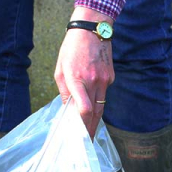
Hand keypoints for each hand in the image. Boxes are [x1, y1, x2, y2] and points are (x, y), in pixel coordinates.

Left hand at [54, 7, 114, 137]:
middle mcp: (94, 81)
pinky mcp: (111, 77)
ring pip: (101, 105)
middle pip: (95, 113)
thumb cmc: (72, 48)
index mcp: (77, 79)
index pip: (84, 108)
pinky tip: (92, 100)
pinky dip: (97, 100)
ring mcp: (105, 79)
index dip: (83, 124)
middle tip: (86, 142)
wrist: (92, 29)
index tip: (79, 135)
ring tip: (89, 131)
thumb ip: (64, 91)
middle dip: (90, 129)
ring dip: (95, 119)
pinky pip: (103, 93)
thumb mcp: (60, 69)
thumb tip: (68, 109)